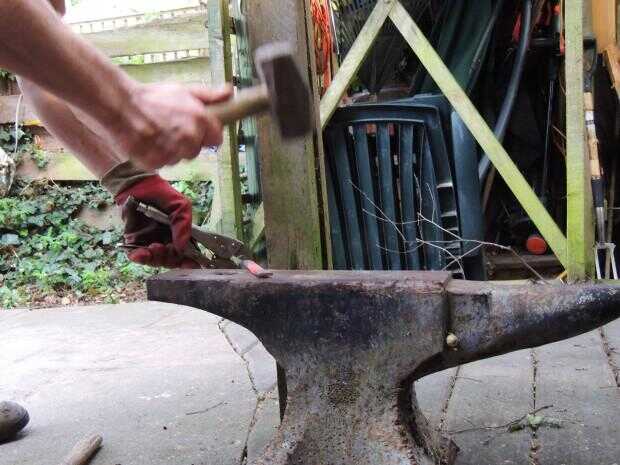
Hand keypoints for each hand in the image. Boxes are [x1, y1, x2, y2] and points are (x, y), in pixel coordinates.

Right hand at [111, 83, 232, 169]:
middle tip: (170, 127)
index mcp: (200, 121)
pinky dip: (157, 155)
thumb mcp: (184, 91)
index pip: (216, 140)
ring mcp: (173, 153)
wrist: (120, 106)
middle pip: (196, 150)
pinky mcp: (157, 163)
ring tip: (156, 132)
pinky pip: (163, 163)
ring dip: (171, 149)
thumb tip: (230, 92)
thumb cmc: (153, 97)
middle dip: (187, 142)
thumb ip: (210, 96)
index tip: (196, 129)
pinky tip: (148, 141)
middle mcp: (190, 139)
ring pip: (179, 158)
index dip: (206, 134)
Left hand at [115, 175, 199, 268]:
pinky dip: (138, 257)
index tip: (190, 265)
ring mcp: (150, 243)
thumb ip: (183, 225)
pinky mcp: (134, 241)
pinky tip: (138, 254)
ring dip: (154, 258)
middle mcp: (166, 242)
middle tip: (163, 247)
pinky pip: (137, 256)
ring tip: (153, 247)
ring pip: (154, 261)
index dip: (189, 262)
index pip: (186, 255)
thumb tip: (182, 247)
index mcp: (180, 236)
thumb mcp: (181, 206)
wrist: (137, 185)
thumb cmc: (162, 194)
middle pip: (170, 261)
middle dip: (168, 258)